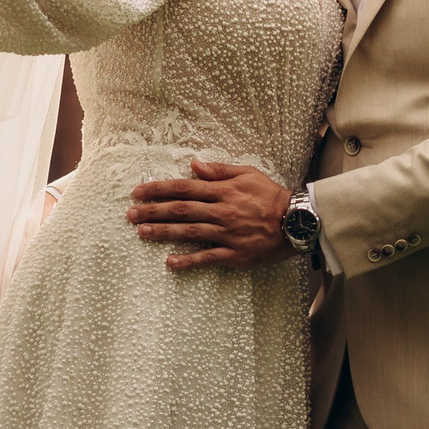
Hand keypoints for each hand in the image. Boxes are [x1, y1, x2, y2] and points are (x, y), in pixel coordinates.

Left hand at [128, 161, 293, 271]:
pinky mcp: (235, 254)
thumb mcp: (248, 174)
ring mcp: (227, 234)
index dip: (159, 189)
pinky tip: (170, 263)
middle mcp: (222, 212)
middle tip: (130, 215)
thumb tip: (194, 165)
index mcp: (224, 191)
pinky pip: (207, 258)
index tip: (138, 192)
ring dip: (163, 233)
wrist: (298, 221)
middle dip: (152, 212)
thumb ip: (220, 170)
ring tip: (141, 233)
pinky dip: (188, 261)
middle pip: (181, 210)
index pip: (184, 188)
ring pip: (189, 233)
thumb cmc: (272, 196)